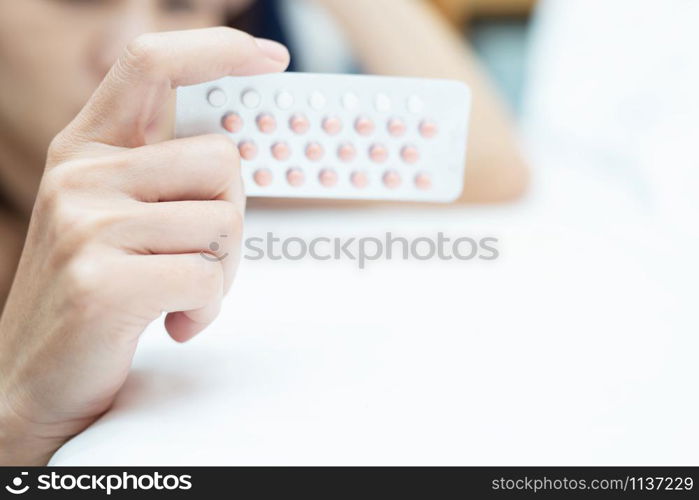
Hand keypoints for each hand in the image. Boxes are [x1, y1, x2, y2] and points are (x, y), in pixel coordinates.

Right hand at [0, 28, 288, 464]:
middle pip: (222, 160)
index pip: (152, 65)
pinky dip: (207, 310)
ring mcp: (86, 226)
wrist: (33, 380)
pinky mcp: (101, 282)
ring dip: (221, 272)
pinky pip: (206, 279)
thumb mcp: (116, 216)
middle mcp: (82, 176)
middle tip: (203, 259)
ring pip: (223, 222)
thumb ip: (164, 176)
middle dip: (232, 217)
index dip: (217, 50)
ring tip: (180, 295)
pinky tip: (175, 323)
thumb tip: (236, 147)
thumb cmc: (96, 293)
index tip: (271, 57)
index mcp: (88, 149)